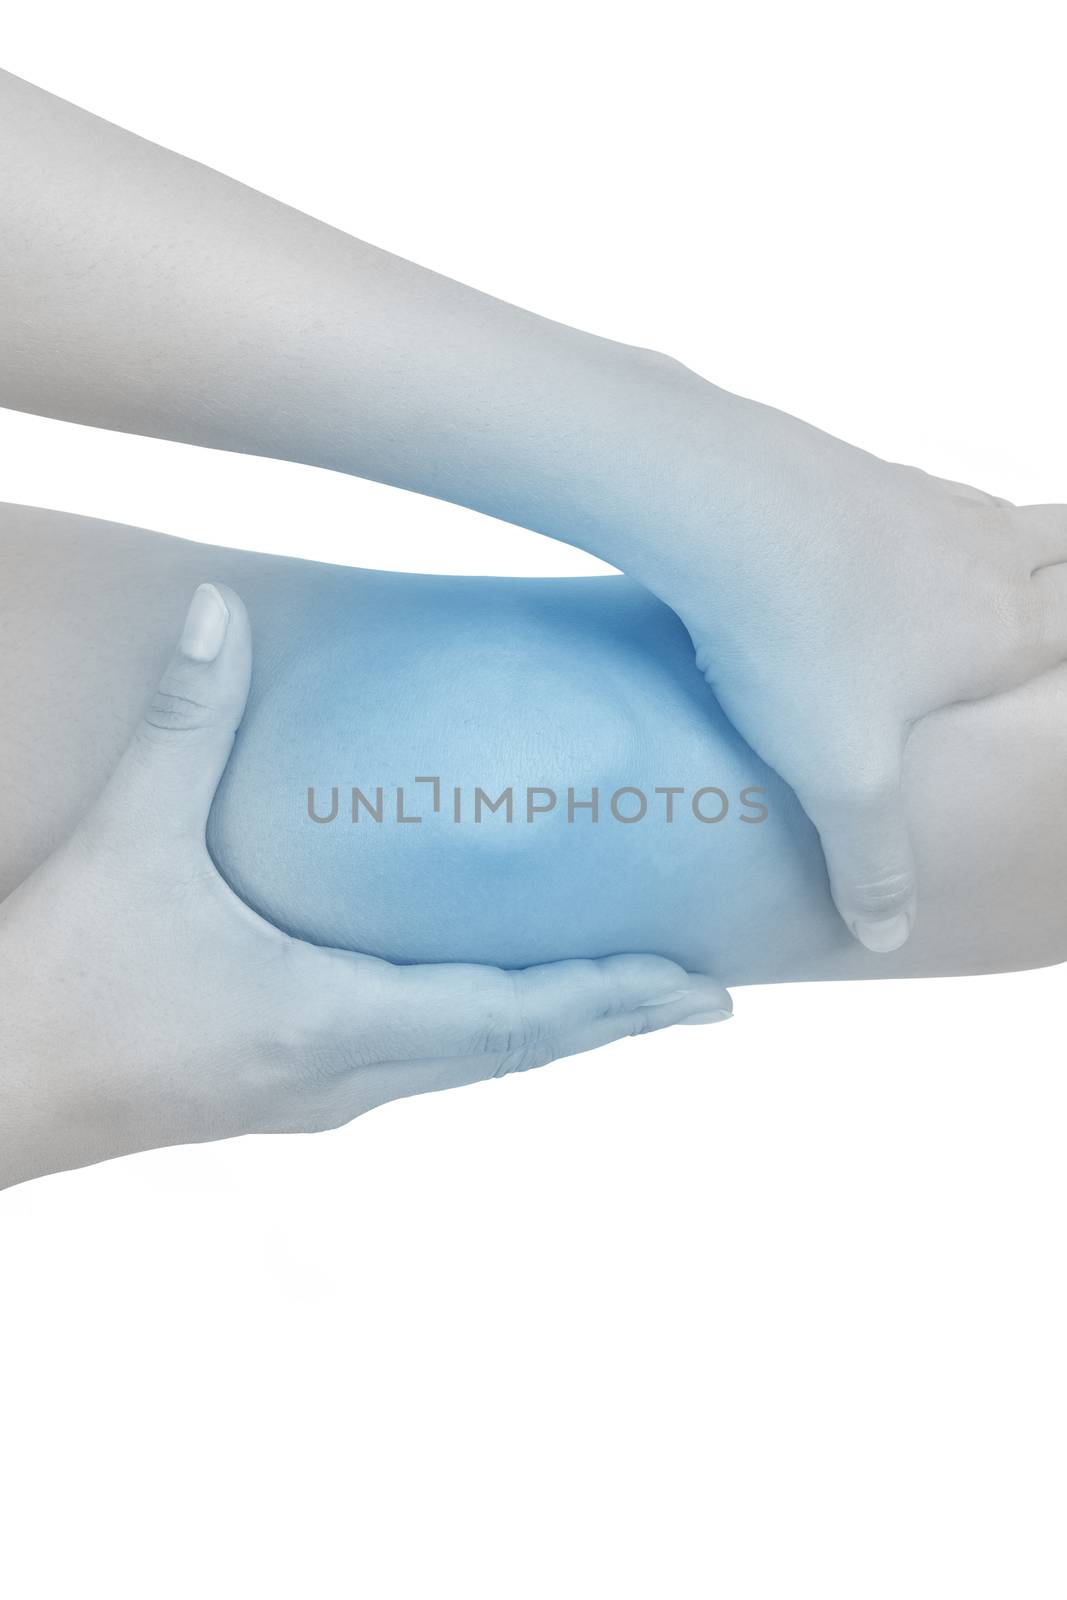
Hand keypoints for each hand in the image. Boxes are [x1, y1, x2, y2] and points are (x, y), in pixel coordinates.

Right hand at [0, 583, 729, 1187]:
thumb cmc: (60, 984)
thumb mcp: (127, 847)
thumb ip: (184, 724)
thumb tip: (215, 610)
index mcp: (330, 1023)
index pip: (513, 1016)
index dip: (613, 1002)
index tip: (701, 993)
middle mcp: (344, 1076)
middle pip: (516, 1051)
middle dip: (612, 1018)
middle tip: (702, 992)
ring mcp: (317, 1097)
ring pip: (473, 1066)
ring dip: (555, 1030)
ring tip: (623, 995)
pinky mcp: (284, 1094)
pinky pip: (421, 1066)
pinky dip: (487, 1036)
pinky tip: (492, 1006)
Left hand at [611, 356, 1066, 951]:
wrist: (721, 501)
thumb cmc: (796, 637)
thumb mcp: (840, 777)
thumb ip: (872, 863)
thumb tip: (889, 936)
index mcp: (1009, 636)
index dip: (1063, 677)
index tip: (1050, 686)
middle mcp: (993, 561)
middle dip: (1064, 593)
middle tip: (1044, 622)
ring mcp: (933, 505)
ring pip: (1010, 520)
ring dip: (1016, 548)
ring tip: (993, 581)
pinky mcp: (870, 471)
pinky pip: (931, 496)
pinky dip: (934, 522)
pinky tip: (890, 544)